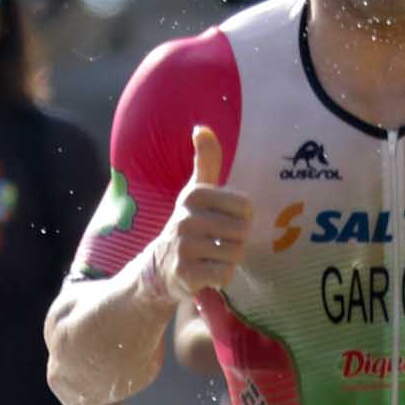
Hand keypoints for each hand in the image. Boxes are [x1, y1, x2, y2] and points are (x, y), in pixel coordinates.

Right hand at [151, 126, 252, 303]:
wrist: (159, 266)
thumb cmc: (189, 225)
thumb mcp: (196, 191)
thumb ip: (206, 160)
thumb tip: (201, 127)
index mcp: (194, 195)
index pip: (246, 207)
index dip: (241, 218)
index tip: (223, 221)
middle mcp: (186, 218)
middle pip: (242, 231)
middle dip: (236, 241)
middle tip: (217, 243)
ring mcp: (184, 247)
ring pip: (235, 254)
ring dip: (229, 260)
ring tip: (211, 257)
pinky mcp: (186, 274)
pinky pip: (225, 274)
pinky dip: (222, 277)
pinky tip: (207, 273)